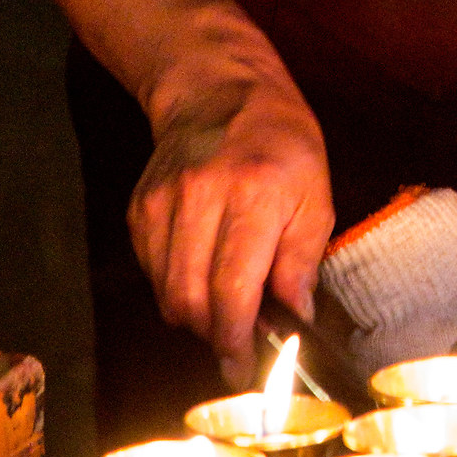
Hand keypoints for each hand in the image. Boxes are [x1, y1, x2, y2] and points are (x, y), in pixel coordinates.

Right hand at [128, 72, 334, 385]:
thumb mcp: (316, 193)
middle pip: (191, 300)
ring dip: (194, 315)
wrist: (220, 91)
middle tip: (237, 345)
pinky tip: (201, 270)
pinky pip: (152, 272)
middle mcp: (201, 198)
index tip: (245, 366)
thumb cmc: (280, 142)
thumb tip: (296, 318)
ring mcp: (163, 203)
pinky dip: (175, 285)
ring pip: (166, 293)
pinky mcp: (140, 209)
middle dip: (214, 336)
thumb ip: (304, 260)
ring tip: (223, 306)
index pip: (233, 289)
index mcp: (255, 194)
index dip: (237, 339)